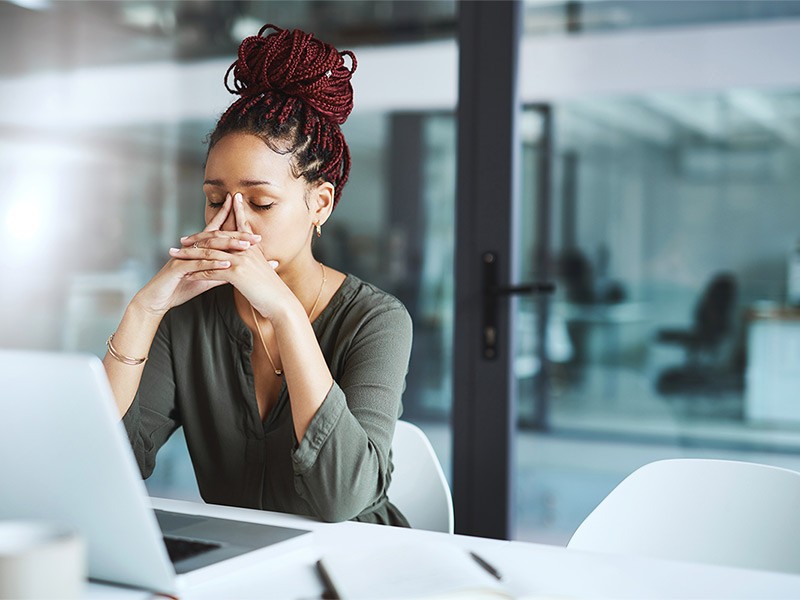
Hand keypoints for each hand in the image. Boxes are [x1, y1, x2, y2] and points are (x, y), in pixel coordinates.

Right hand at [134, 194, 255, 315]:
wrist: (157, 300)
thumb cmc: (180, 288)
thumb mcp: (205, 279)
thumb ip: (220, 273)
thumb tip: (239, 270)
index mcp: (198, 249)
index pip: (217, 233)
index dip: (234, 227)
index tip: (256, 230)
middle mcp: (191, 249)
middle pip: (217, 237)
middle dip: (237, 235)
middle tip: (257, 238)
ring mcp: (184, 256)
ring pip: (209, 248)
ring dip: (228, 246)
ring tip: (246, 247)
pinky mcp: (178, 268)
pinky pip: (197, 264)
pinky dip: (213, 264)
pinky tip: (227, 265)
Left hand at [177, 193, 294, 320]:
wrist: (281, 303)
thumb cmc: (273, 290)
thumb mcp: (263, 270)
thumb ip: (254, 260)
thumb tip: (247, 259)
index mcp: (252, 247)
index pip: (238, 226)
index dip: (227, 216)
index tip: (213, 214)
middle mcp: (246, 249)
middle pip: (217, 238)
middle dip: (197, 238)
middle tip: (182, 240)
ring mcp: (241, 260)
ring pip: (210, 254)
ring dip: (190, 255)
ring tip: (176, 256)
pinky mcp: (236, 273)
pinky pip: (211, 271)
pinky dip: (198, 273)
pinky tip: (187, 275)